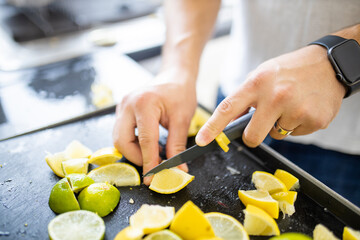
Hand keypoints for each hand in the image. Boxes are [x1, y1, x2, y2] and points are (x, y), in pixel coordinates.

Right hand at [113, 68, 196, 184]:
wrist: (174, 77)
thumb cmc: (181, 94)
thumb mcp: (182, 120)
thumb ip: (177, 146)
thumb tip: (177, 169)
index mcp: (145, 103)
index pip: (145, 140)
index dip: (149, 162)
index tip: (153, 178)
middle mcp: (128, 104)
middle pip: (122, 141)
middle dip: (136, 158)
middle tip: (153, 165)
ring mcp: (122, 106)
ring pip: (118, 139)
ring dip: (134, 151)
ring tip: (152, 155)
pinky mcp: (121, 111)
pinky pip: (121, 133)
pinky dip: (133, 143)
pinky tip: (147, 145)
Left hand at [196, 45, 345, 147]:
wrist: (329, 64)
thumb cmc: (290, 70)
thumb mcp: (262, 75)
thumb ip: (246, 98)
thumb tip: (229, 123)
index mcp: (257, 83)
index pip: (228, 108)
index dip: (212, 127)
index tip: (201, 140)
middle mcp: (276, 96)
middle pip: (252, 136)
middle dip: (253, 135)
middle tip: (263, 121)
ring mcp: (296, 109)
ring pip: (276, 135)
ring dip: (279, 125)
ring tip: (291, 104)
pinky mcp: (315, 120)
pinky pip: (295, 134)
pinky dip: (297, 125)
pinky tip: (304, 107)